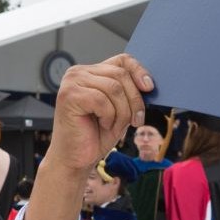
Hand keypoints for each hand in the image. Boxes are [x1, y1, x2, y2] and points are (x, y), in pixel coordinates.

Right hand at [49, 54, 153, 173]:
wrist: (77, 159)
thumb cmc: (96, 136)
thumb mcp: (120, 111)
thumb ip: (129, 94)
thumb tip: (148, 84)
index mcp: (91, 72)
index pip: (121, 60)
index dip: (139, 71)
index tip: (149, 87)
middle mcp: (79, 72)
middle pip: (121, 75)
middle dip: (134, 101)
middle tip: (136, 121)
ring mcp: (72, 82)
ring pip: (114, 88)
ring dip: (122, 112)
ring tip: (113, 125)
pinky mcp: (69, 95)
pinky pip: (102, 100)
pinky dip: (109, 117)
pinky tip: (102, 125)